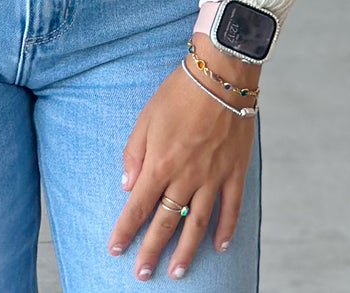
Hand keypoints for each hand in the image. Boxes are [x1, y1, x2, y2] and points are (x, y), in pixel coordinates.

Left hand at [108, 59, 255, 279]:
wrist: (219, 76)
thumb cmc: (178, 93)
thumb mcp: (146, 118)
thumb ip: (134, 154)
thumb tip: (128, 187)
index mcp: (160, 162)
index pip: (138, 206)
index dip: (125, 230)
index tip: (115, 250)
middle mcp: (186, 176)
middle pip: (166, 222)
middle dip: (152, 251)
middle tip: (142, 275)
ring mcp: (213, 177)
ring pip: (198, 224)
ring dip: (187, 251)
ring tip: (178, 273)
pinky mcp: (235, 172)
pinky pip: (231, 208)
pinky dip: (226, 230)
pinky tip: (219, 247)